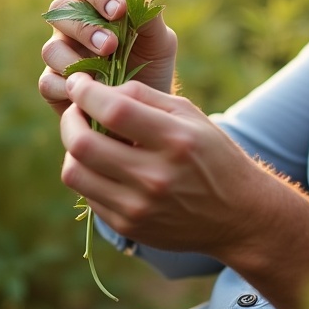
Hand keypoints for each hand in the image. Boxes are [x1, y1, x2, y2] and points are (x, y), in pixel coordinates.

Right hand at [38, 0, 178, 113]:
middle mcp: (74, 24)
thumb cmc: (151, 65)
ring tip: (102, 71)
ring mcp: (61, 54)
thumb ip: (149, 18)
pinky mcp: (53, 85)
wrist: (145, 109)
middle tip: (111, 45)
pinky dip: (68, 87)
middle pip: (60, 9)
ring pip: (51, 48)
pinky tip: (91, 92)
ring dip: (74, 59)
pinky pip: (47, 81)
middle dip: (86, 27)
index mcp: (98, 3)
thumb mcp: (160, 41)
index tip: (119, 10)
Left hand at [59, 75, 280, 257]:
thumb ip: (144, 97)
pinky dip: (88, 174)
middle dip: (70, 120)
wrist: (238, 215)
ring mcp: (139, 206)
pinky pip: (87, 195)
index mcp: (175, 140)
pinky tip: (105, 165)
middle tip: (77, 110)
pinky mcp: (128, 226)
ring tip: (87, 138)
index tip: (78, 82)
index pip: (113, 110)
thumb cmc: (213, 155)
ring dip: (73, 149)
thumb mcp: (191, 116)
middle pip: (83, 144)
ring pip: (75, 173)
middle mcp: (155, 177)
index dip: (86, 92)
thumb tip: (98, 89)